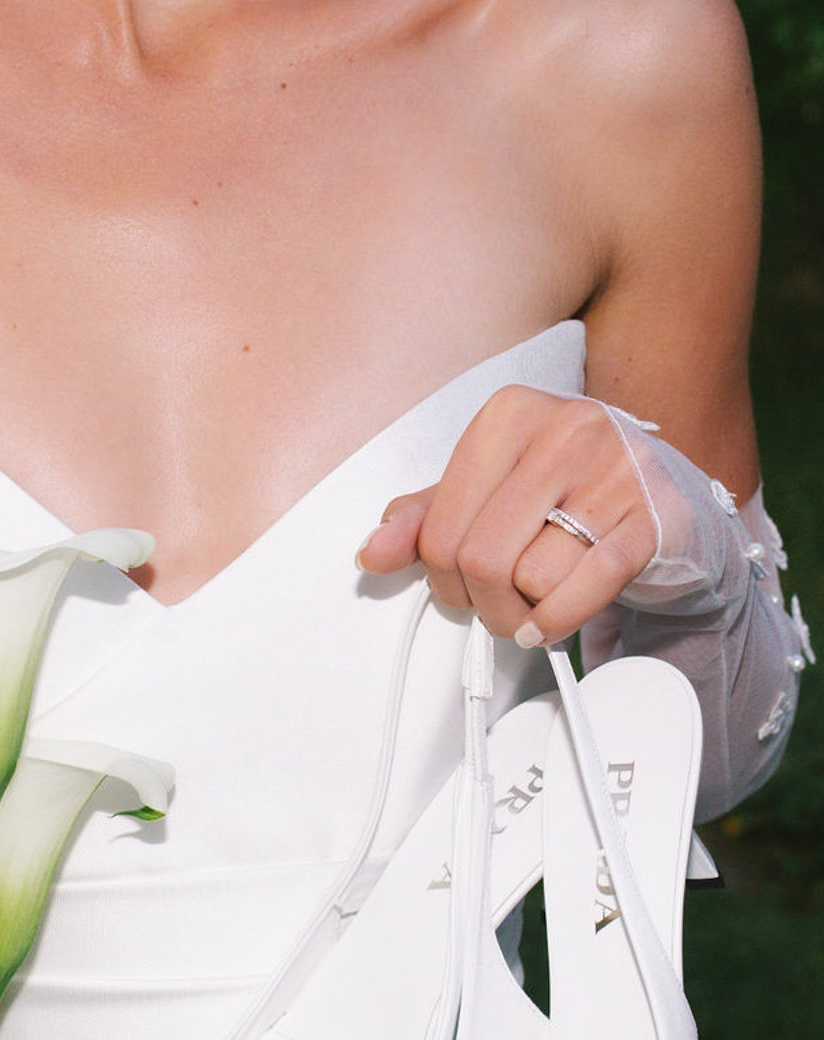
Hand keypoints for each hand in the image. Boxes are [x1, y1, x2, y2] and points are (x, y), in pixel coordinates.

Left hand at [356, 387, 657, 646]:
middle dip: (482, 602)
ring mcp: (616, 469)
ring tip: (535, 602)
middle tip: (497, 605)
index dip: (441, 574)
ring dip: (525, 613)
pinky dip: (557, 621)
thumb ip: (425, 518)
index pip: (440, 526)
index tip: (459, 582)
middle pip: (481, 557)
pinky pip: (586, 586)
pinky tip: (550, 624)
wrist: (667, 498)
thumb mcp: (487, 493)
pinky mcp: (655, 516)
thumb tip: (373, 550)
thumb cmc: (569, 493)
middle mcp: (565, 430)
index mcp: (509, 415)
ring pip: (532, 576)